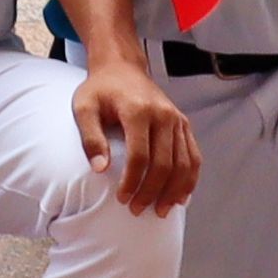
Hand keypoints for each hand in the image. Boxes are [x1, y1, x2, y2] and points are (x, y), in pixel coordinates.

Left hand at [74, 58, 200, 213]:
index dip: (132, 181)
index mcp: (138, 110)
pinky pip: (194, 157)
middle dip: (152, 191)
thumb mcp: (84, 107)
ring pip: (184, 164)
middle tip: (138, 210)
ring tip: (161, 210)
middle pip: (164, 164)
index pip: (140, 156)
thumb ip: (90, 137)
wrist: (122, 67)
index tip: (122, 198)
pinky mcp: (184, 124)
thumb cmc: (100, 89)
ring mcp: (177, 120)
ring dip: (174, 191)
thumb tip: (100, 168)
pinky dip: (190, 179)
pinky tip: (180, 197)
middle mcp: (163, 115)